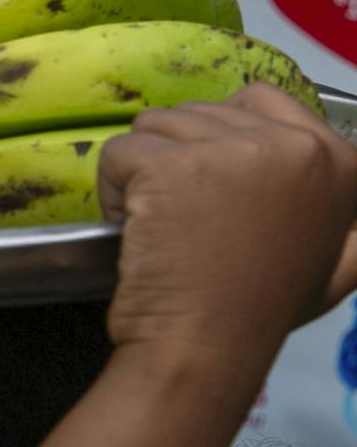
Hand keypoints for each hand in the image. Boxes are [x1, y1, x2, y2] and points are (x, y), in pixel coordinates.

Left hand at [98, 85, 356, 397]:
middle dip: (180, 160)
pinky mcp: (173, 164)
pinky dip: (113, 191)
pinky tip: (137, 231)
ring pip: (155, 127)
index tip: (215, 191)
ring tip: (165, 227)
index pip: (261, 99)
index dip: (220, 138)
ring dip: (144, 174)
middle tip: (188, 221)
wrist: (205, 347)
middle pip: (200, 112)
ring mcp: (233, 149)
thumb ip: (355, 236)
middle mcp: (295, 143)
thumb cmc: (260, 311)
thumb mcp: (337, 268)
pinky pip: (118, 152)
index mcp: (340, 160)